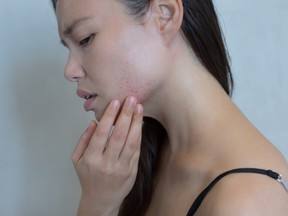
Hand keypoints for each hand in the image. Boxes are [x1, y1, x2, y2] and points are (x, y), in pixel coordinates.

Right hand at [72, 96, 142, 215]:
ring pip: (131, 142)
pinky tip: (140, 122)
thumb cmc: (88, 177)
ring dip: (136, 123)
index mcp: (91, 159)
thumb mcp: (77, 160)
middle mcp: (107, 164)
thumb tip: (94, 123)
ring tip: (139, 108)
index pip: (101, 134)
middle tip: (131, 99)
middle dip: (126, 115)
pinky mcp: (132, 171)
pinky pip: (137, 150)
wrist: (101, 199)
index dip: (109, 116)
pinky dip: (139, 134)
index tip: (115, 102)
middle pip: (118, 135)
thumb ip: (84, 140)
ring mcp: (121, 168)